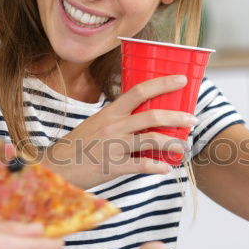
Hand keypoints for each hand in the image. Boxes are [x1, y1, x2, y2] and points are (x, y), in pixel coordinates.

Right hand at [40, 75, 197, 188]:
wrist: (56, 168)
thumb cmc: (76, 147)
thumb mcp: (94, 125)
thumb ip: (116, 120)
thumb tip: (139, 119)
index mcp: (110, 113)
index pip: (140, 91)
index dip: (163, 84)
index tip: (181, 80)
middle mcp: (114, 126)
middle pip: (153, 116)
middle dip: (177, 117)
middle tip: (192, 119)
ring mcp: (115, 146)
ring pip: (153, 141)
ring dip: (174, 143)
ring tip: (184, 146)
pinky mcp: (114, 166)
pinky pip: (143, 165)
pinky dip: (158, 167)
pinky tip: (167, 168)